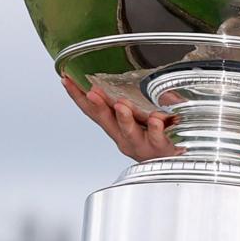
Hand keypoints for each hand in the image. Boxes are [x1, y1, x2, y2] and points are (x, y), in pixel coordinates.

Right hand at [61, 74, 183, 161]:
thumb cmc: (155, 137)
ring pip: (129, 131)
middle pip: (106, 120)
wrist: (174, 162)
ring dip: (124, 117)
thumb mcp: (139, 115)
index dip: (77, 96)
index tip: (66, 80)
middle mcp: (123, 136)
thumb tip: (119, 78)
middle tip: (91, 93)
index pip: (92, 110)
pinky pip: (157, 137)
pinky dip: (155, 128)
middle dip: (97, 106)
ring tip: (121, 106)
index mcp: (115, 126)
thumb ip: (131, 99)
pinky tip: (155, 119)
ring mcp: (141, 143)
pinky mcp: (160, 147)